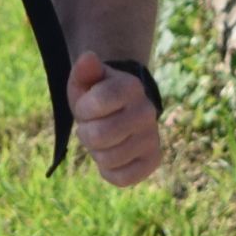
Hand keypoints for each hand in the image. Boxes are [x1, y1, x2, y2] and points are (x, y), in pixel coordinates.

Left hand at [67, 50, 162, 187]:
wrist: (121, 112)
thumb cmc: (97, 96)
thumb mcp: (86, 80)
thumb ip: (84, 70)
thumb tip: (88, 58)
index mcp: (131, 86)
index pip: (94, 104)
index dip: (82, 109)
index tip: (87, 106)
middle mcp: (147, 111)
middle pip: (99, 136)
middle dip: (86, 134)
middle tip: (92, 126)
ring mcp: (152, 137)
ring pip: (108, 159)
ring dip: (97, 152)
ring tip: (103, 140)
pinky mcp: (153, 161)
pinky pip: (121, 178)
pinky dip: (109, 171)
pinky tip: (113, 155)